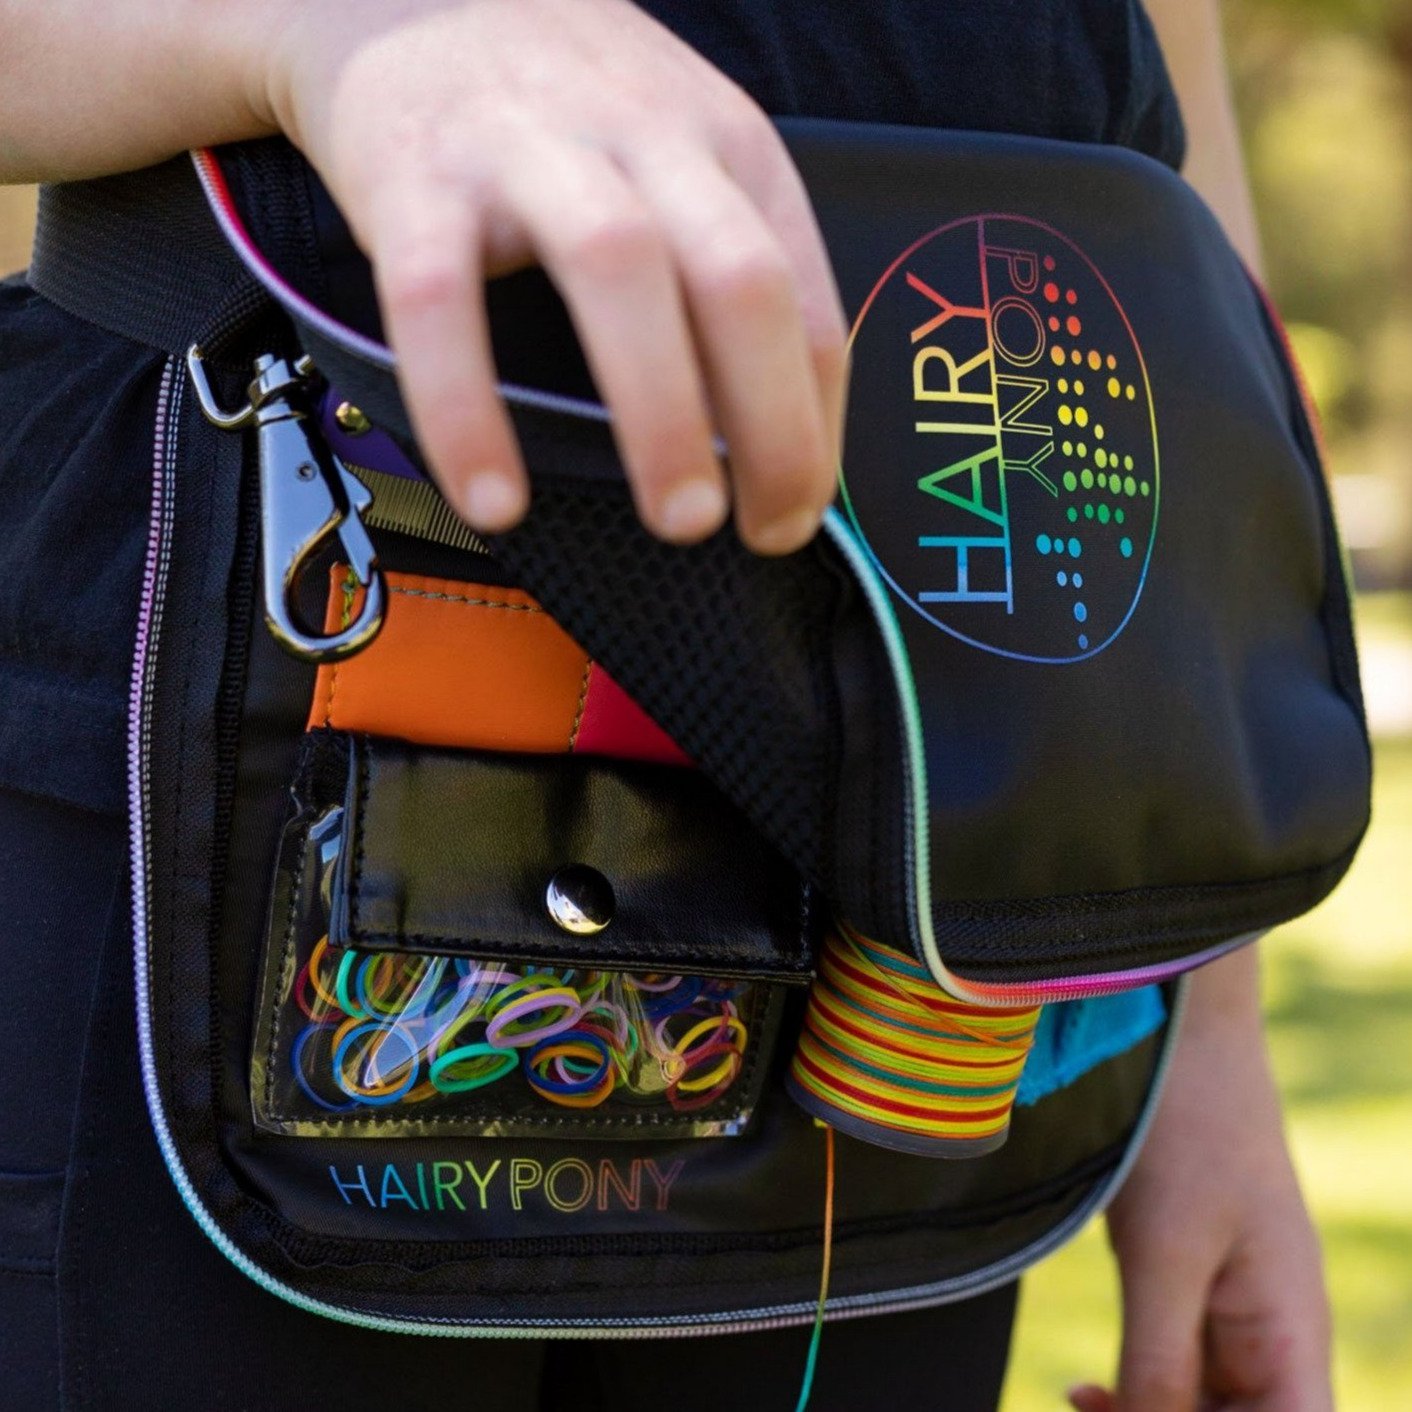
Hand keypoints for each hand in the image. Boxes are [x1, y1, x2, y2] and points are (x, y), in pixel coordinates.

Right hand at [260, 0, 847, 551]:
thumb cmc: (568, 108)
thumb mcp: (683, 155)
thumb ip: (730, 266)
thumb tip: (769, 437)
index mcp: (729, 146)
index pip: (806, 299)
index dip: (814, 424)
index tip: (796, 514)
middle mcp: (645, 137)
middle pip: (738, 277)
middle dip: (768, 420)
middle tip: (758, 529)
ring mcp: (529, 148)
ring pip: (616, 270)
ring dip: (659, 409)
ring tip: (677, 520)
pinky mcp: (416, 176)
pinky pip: (439, 302)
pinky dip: (468, 409)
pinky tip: (494, 499)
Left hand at [1069, 949, 1332, 1410]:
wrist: (1175, 1024)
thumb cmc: (1185, 1126)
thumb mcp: (1166, 1251)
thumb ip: (1162, 1360)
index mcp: (1293, 1327)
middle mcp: (1274, 1325)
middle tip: (1088, 1409)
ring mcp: (1231, 1299)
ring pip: (1205, 1399)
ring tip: (1080, 1401)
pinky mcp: (1187, 1272)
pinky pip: (1175, 1359)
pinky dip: (1135, 1384)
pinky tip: (1086, 1389)